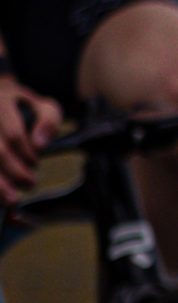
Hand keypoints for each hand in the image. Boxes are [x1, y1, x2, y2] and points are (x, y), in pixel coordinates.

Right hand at [0, 80, 62, 206]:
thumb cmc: (21, 108)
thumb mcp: (41, 106)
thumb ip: (48, 122)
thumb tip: (40, 144)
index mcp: (1, 102)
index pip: (14, 135)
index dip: (27, 154)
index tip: (35, 164)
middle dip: (14, 172)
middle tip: (29, 185)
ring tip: (11, 200)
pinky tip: (0, 196)